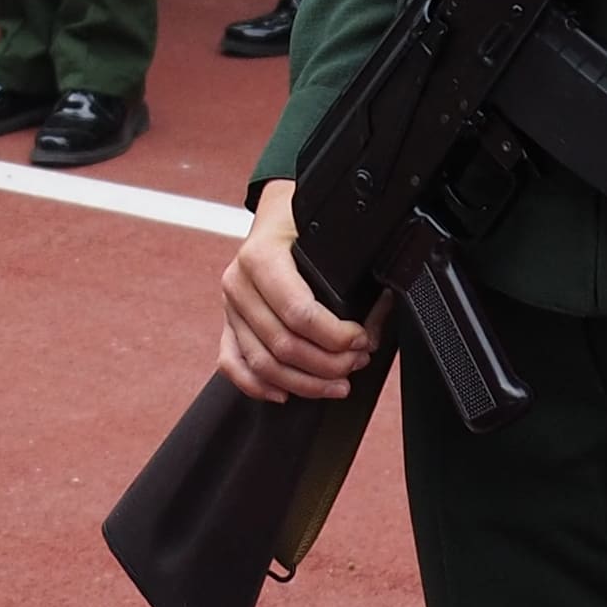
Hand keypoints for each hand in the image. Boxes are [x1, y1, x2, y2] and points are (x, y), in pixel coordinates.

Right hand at [219, 182, 376, 404]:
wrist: (276, 213)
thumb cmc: (304, 223)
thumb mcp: (328, 235)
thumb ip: (352, 271)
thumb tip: (378, 316)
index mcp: (261, 256)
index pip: (298, 312)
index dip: (336, 336)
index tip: (362, 339)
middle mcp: (239, 283)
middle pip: (282, 344)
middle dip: (327, 363)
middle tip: (356, 362)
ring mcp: (229, 306)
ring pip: (261, 363)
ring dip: (303, 383)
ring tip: (336, 384)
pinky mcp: (227, 323)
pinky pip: (232, 364)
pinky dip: (257, 386)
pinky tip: (285, 393)